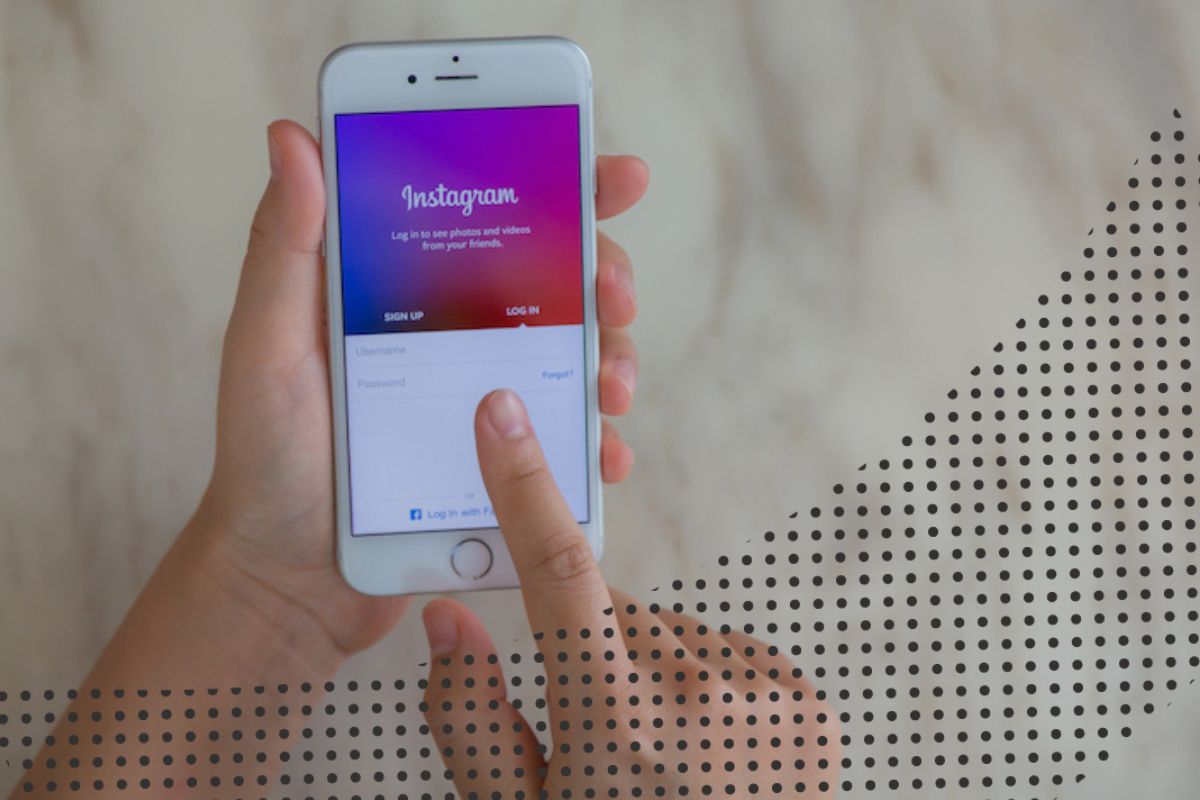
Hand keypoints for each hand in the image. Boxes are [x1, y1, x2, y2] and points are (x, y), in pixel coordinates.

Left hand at [201, 120, 649, 656]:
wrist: (288, 578)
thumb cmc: (266, 459)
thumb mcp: (266, 345)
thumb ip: (284, 247)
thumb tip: (291, 140)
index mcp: (407, 290)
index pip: (488, 214)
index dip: (558, 184)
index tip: (612, 176)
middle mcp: (454, 334)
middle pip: (554, 279)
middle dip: (604, 276)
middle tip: (614, 297)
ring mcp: (484, 397)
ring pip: (576, 355)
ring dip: (612, 357)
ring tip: (608, 387)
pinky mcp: (504, 460)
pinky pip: (570, 438)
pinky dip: (598, 440)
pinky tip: (604, 452)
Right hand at [420, 390, 841, 796]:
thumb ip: (470, 717)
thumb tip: (449, 620)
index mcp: (615, 726)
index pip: (558, 575)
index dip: (525, 486)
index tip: (502, 417)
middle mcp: (698, 699)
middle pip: (618, 613)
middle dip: (593, 648)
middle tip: (599, 728)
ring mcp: (764, 700)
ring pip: (673, 636)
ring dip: (653, 670)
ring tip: (659, 755)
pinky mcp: (805, 706)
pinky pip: (727, 657)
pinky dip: (705, 685)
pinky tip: (703, 750)